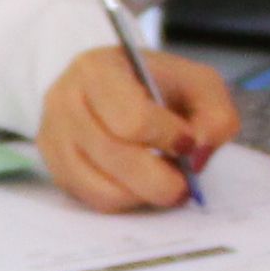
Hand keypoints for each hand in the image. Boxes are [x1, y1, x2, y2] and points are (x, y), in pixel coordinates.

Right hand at [37, 44, 239, 213]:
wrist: (113, 86)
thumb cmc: (156, 84)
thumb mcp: (197, 84)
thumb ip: (215, 116)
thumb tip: (197, 157)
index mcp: (97, 69)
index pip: (131, 118)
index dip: (167, 138)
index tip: (187, 143)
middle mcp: (65, 101)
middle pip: (115, 157)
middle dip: (160, 179)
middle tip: (184, 184)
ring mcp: (53, 138)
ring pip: (103, 187)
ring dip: (144, 194)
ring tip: (164, 183)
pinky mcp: (55, 168)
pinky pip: (93, 201)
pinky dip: (126, 200)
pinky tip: (140, 185)